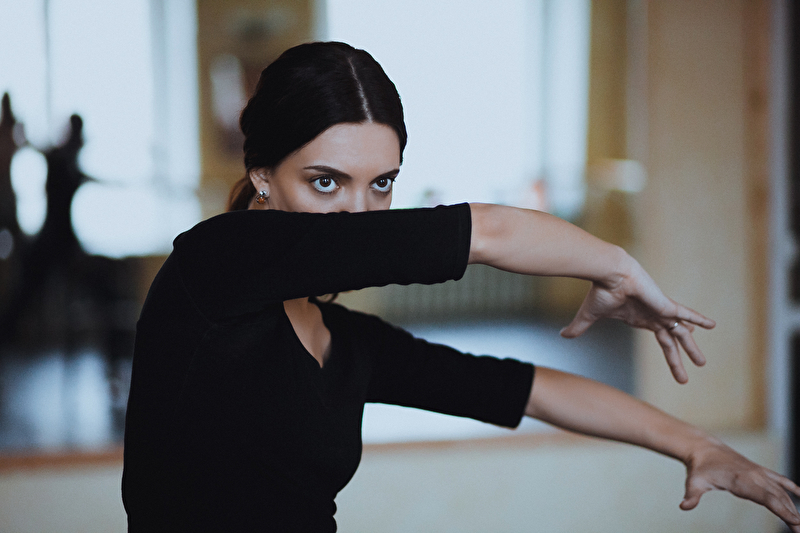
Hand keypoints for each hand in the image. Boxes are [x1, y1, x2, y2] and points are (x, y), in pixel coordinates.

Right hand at [560, 256, 714, 382]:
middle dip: (679, 360)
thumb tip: (562, 336)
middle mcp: (654, 317)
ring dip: (691, 348)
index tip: (675, 366)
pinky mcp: (664, 305)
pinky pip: (685, 314)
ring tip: (702, 363)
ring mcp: (662, 311)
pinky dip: (698, 319)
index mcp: (641, 319)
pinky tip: (711, 326)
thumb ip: (580, 328)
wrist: (608, 273)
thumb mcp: (590, 315)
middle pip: (671, 342)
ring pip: (681, 334)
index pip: (659, 340)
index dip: (668, 355)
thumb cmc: (600, 291)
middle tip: (687, 376)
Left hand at [680, 437, 799, 530]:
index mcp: (740, 480)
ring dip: (792, 507)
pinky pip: (779, 479)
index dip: (781, 509)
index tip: (795, 521)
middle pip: (777, 497)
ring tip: (799, 525)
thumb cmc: (699, 468)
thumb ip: (691, 496)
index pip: (765, 497)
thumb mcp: (693, 482)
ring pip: (780, 491)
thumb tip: (683, 506)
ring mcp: (758, 472)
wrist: (704, 449)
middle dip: (791, 514)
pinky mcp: (759, 471)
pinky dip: (791, 487)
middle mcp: (753, 476)